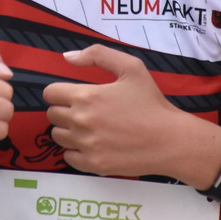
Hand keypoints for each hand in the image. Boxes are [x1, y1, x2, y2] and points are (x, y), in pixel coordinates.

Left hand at [44, 45, 220, 183]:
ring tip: (90, 128)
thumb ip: (97, 55)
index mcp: (86, 96)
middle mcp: (80, 121)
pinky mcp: (93, 164)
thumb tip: (67, 57)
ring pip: (57, 136)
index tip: (75, 95)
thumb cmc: (151, 102)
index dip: (61, 92)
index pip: (50, 93)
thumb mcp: (131, 67)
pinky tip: (93, 144)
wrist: (170, 140)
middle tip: (86, 111)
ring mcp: (86, 145)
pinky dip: (76, 151)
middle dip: (64, 110)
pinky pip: (68, 157)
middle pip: (52, 115)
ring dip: (68, 130)